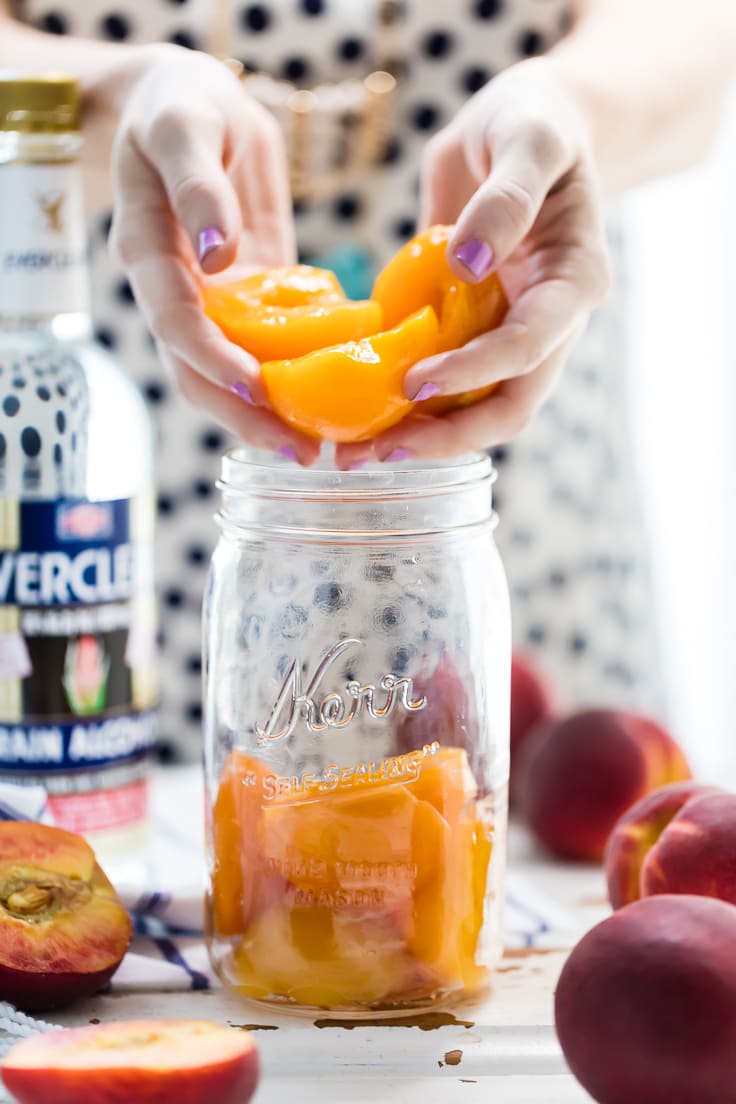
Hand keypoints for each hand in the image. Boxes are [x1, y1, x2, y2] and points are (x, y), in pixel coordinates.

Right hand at [109, 45, 319, 464]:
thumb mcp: (185, 127)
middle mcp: (173, 290)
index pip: (172, 319)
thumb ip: (197, 186)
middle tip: (297, 450)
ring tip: (317, 448)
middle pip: (196, 372)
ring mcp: (210, 301)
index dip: (209, 358)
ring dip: (268, 415)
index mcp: (146, 251)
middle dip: (243, 416)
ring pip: (228, 374)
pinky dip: (293, 378)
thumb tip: (219, 254)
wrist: (193, 107)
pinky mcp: (246, 298)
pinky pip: (266, 347)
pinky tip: (332, 402)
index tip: (253, 388)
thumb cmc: (181, 106)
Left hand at [336, 57, 610, 467]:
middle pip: (508, 407)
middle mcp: (549, 324)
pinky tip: (358, 416)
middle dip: (446, 437)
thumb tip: (469, 263)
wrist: (525, 127)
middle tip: (379, 453)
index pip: (529, 347)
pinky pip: (445, 383)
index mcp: (575, 284)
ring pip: (476, 410)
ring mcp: (511, 333)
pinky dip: (406, 406)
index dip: (474, 372)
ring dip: (420, 436)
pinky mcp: (473, 333)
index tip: (414, 383)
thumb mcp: (529, 137)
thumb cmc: (534, 122)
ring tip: (355, 453)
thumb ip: (507, 199)